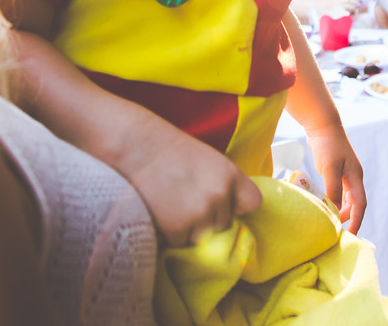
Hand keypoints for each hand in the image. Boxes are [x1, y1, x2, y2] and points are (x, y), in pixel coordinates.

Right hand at [124, 126, 261, 246]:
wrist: (134, 145)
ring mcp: (200, 213)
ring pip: (202, 237)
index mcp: (230, 174)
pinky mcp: (178, 229)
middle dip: (207, 218)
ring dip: (188, 229)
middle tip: (184, 199)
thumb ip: (222, 183)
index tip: (224, 203)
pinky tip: (160, 212)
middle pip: (223, 224)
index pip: (252, 203)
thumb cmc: (168, 150)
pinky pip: (180, 242)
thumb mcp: (207, 160)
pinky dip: (169, 234)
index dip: (237, 205)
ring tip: (171, 205)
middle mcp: (220, 195)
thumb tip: (231, 212)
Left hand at [306, 122, 366, 233]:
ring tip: (330, 220)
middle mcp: (353, 177)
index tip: (351, 236)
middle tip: (337, 231)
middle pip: (355, 204)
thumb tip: (336, 210)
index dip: (357, 221)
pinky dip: (334, 200)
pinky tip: (325, 204)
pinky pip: (339, 191)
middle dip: (349, 219)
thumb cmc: (327, 145)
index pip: (360, 205)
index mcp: (355, 177)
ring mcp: (346, 174)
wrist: (323, 126)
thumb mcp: (330, 168)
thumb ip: (334, 189)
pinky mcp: (337, 171)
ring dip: (340, 210)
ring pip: (347, 198)